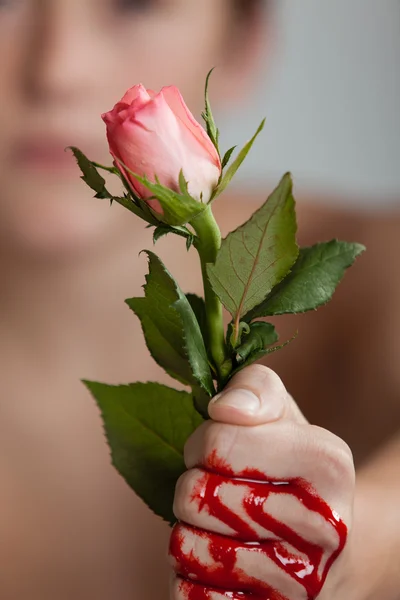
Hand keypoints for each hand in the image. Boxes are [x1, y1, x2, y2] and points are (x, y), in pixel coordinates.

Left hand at [169, 365, 354, 599]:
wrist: (335, 541)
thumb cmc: (292, 464)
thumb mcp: (283, 413)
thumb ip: (255, 389)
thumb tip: (225, 409)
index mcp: (326, 461)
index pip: (216, 443)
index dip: (200, 443)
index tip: (214, 450)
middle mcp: (322, 525)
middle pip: (194, 495)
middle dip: (192, 486)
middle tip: (215, 488)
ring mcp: (299, 581)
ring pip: (185, 547)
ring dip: (187, 530)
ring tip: (217, 524)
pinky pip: (190, 596)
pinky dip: (189, 574)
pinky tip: (217, 562)